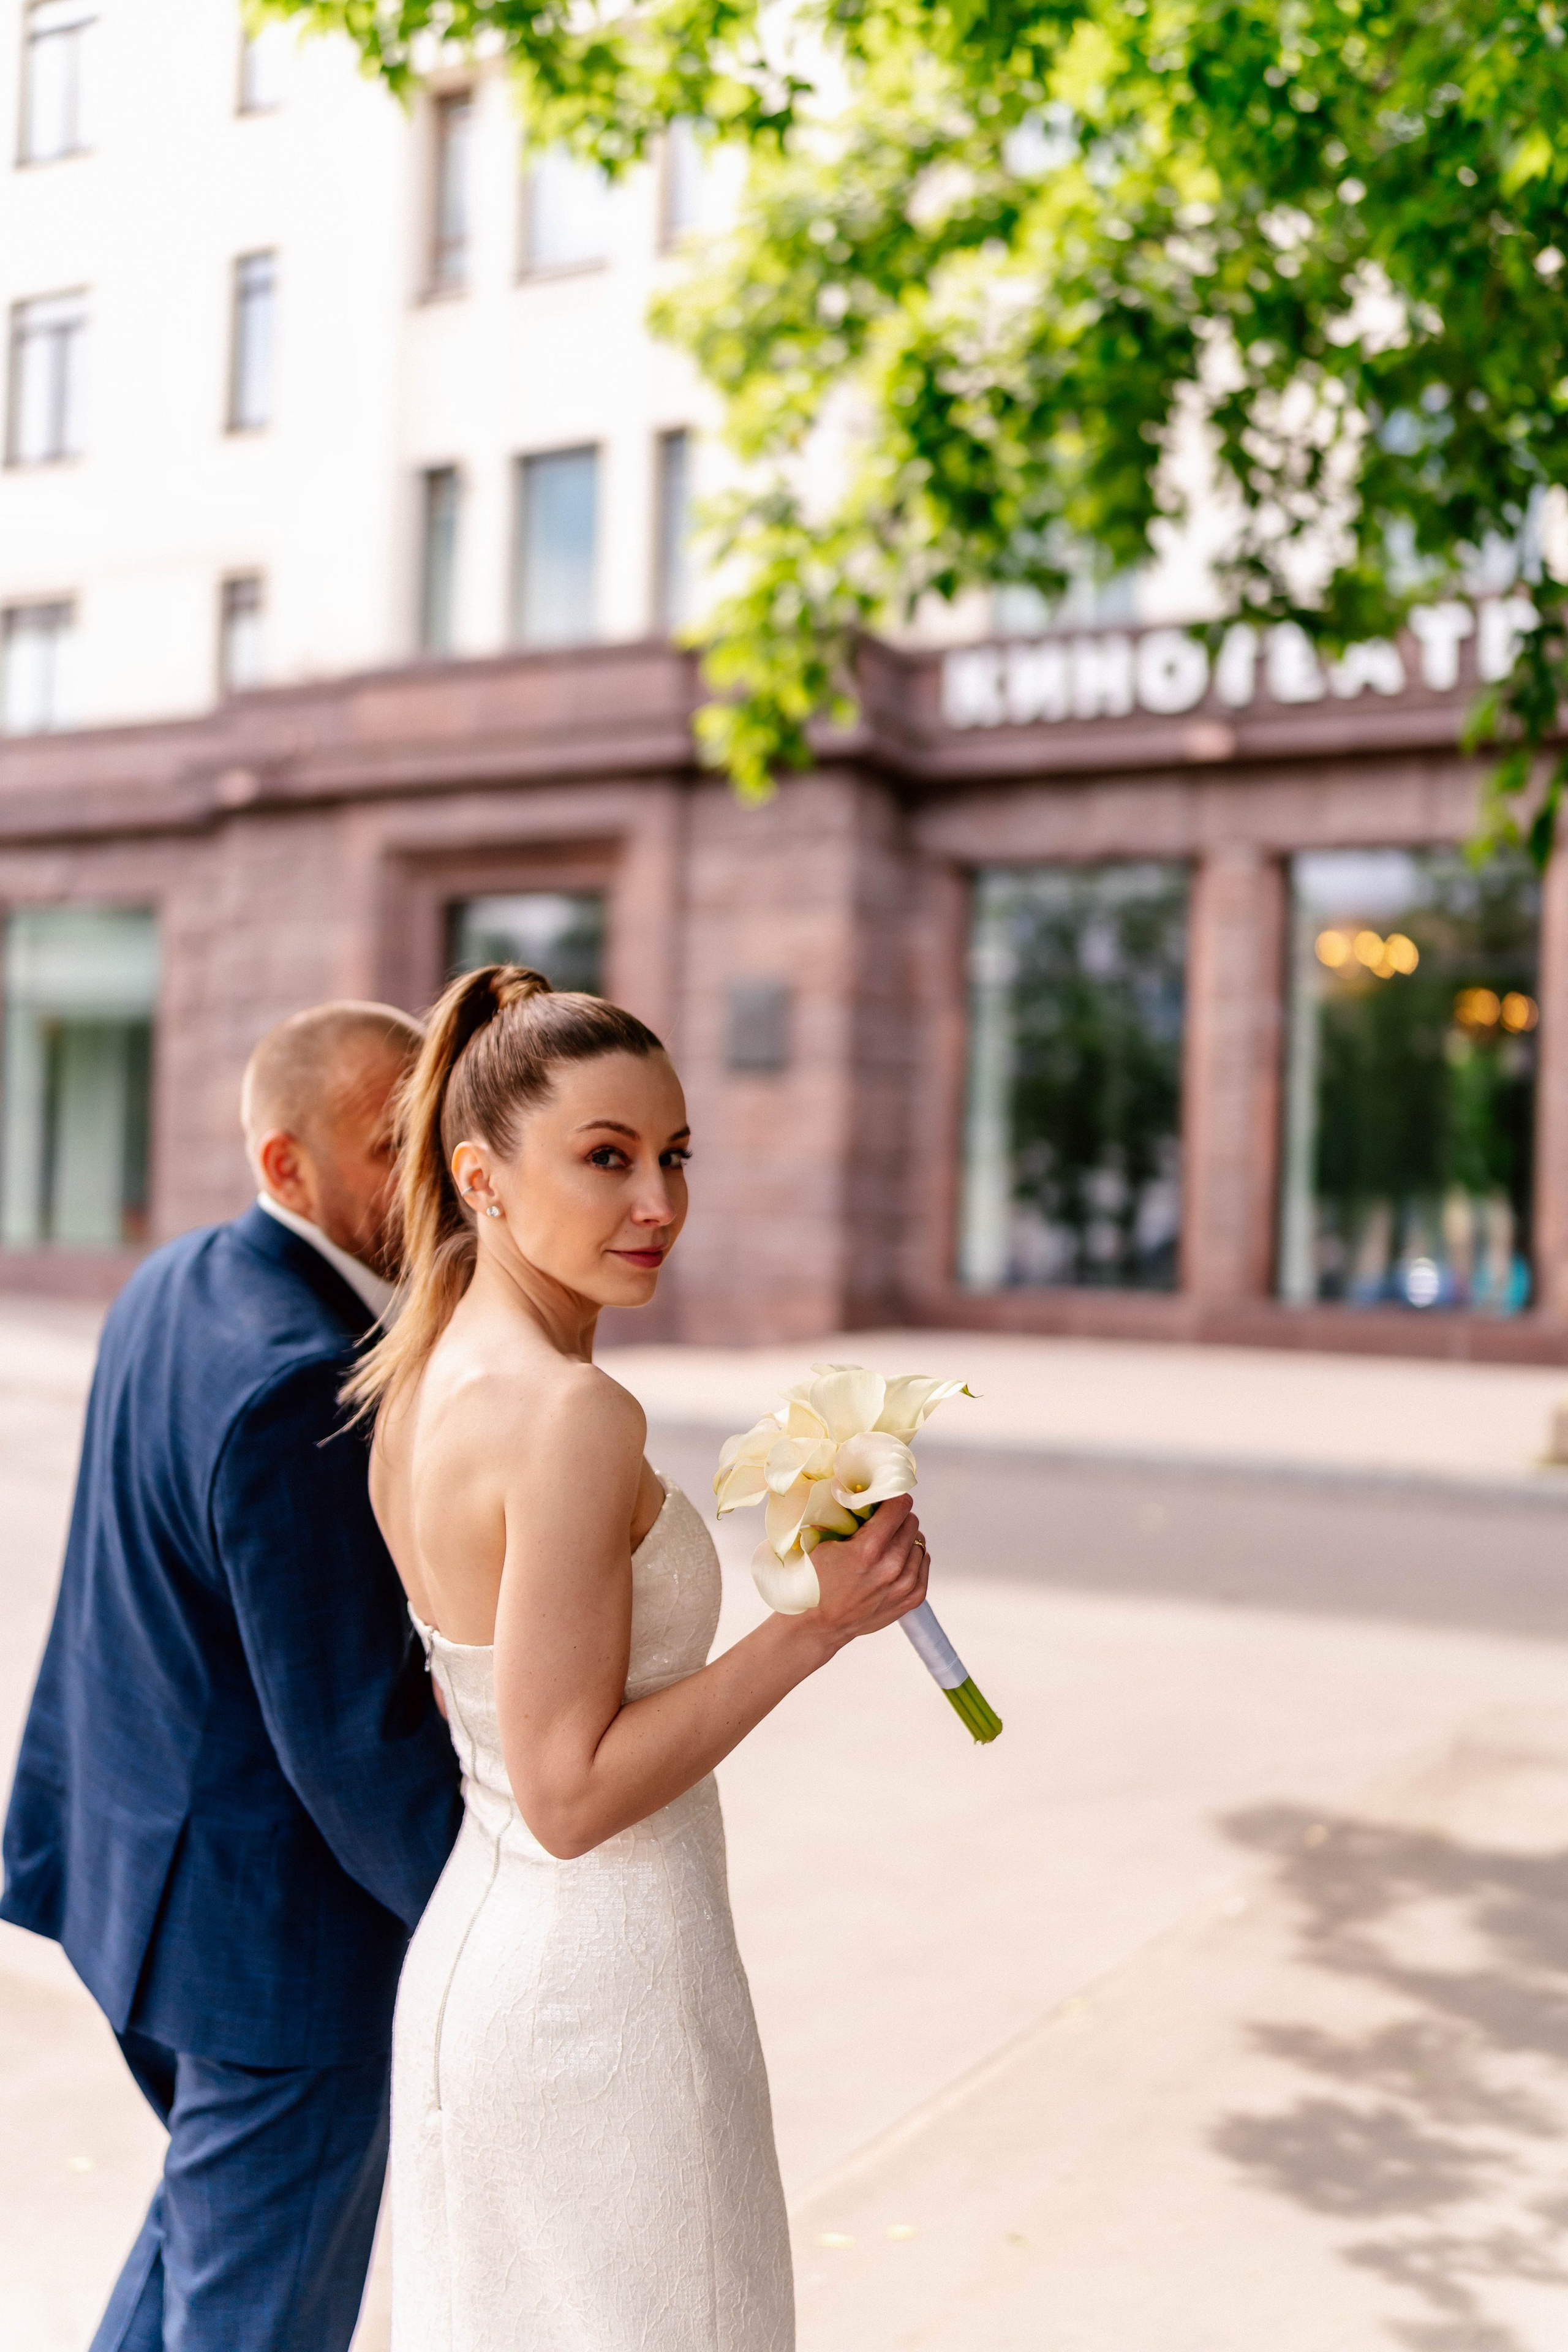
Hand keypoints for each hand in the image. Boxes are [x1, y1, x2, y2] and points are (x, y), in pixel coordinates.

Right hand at [806, 1494, 929, 1647]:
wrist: (820, 1625)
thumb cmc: (817, 1583)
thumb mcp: (822, 1543)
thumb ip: (844, 1517)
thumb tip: (859, 1492)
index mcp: (868, 1549)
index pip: (900, 1505)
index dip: (891, 1497)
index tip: (884, 1499)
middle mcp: (891, 1566)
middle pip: (911, 1521)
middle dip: (896, 1518)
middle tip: (881, 1523)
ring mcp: (904, 1584)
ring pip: (919, 1541)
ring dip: (904, 1539)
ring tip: (885, 1546)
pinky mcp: (913, 1597)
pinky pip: (924, 1561)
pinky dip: (912, 1557)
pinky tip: (894, 1560)